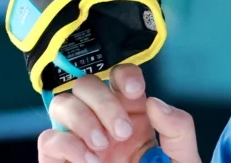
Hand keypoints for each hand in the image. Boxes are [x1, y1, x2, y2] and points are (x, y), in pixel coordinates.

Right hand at [40, 64, 199, 162]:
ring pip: (62, 104)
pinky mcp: (59, 161)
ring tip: (103, 147)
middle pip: (86, 84)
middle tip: (122, 132)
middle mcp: (102, 121)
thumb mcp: (182, 158)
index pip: (119, 76)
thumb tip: (154, 102)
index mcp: (132, 113)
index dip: (124, 75)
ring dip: (83, 119)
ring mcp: (79, 140)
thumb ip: (178, 128)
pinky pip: (48, 139)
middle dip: (104, 102)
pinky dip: (67, 145)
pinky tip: (89, 160)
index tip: (135, 91)